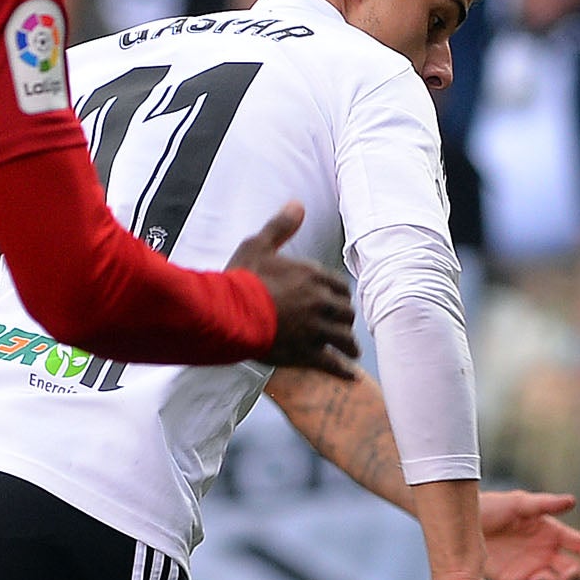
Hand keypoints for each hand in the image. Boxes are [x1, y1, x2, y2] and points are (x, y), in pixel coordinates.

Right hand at [231, 201, 358, 375]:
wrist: (228, 313)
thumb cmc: (240, 278)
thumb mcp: (259, 244)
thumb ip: (281, 226)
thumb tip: (297, 203)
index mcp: (312, 276)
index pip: (339, 286)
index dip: (338, 294)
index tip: (336, 301)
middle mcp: (319, 303)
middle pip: (345, 312)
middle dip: (344, 319)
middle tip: (343, 326)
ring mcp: (315, 330)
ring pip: (344, 338)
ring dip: (349, 345)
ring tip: (352, 351)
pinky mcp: (306, 353)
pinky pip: (332, 363)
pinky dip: (343, 370)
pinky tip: (350, 376)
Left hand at [480, 489, 579, 579]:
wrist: (463, 524)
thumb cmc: (493, 507)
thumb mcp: (518, 503)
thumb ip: (545, 504)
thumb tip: (572, 501)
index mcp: (553, 532)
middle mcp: (547, 553)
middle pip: (571, 571)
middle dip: (573, 576)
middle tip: (566, 576)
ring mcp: (532, 569)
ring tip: (538, 579)